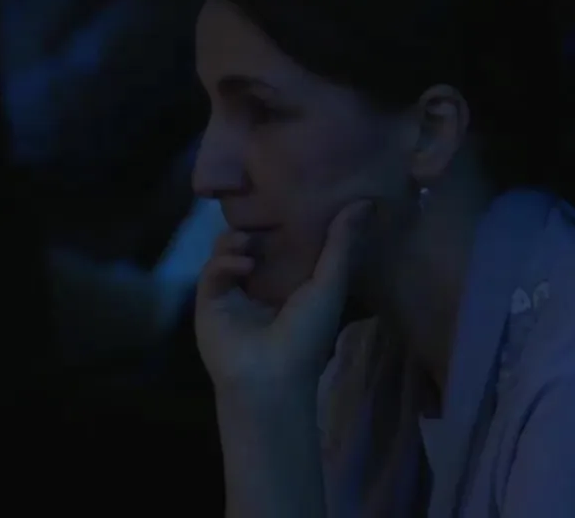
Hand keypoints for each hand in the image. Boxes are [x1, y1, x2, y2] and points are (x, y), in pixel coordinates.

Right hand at [195, 201, 372, 395]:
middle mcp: (259, 286)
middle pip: (249, 243)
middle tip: (261, 216)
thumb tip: (365, 202)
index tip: (289, 197)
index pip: (281, 243)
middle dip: (253, 228)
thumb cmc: (307, 335)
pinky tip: (243, 266)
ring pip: (226, 252)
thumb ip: (342, 244)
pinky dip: (224, 263)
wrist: (272, 377)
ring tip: (249, 242)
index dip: (283, 222)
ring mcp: (232, 294)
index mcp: (289, 283)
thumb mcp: (330, 284)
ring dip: (234, 241)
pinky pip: (211, 272)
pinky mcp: (209, 302)